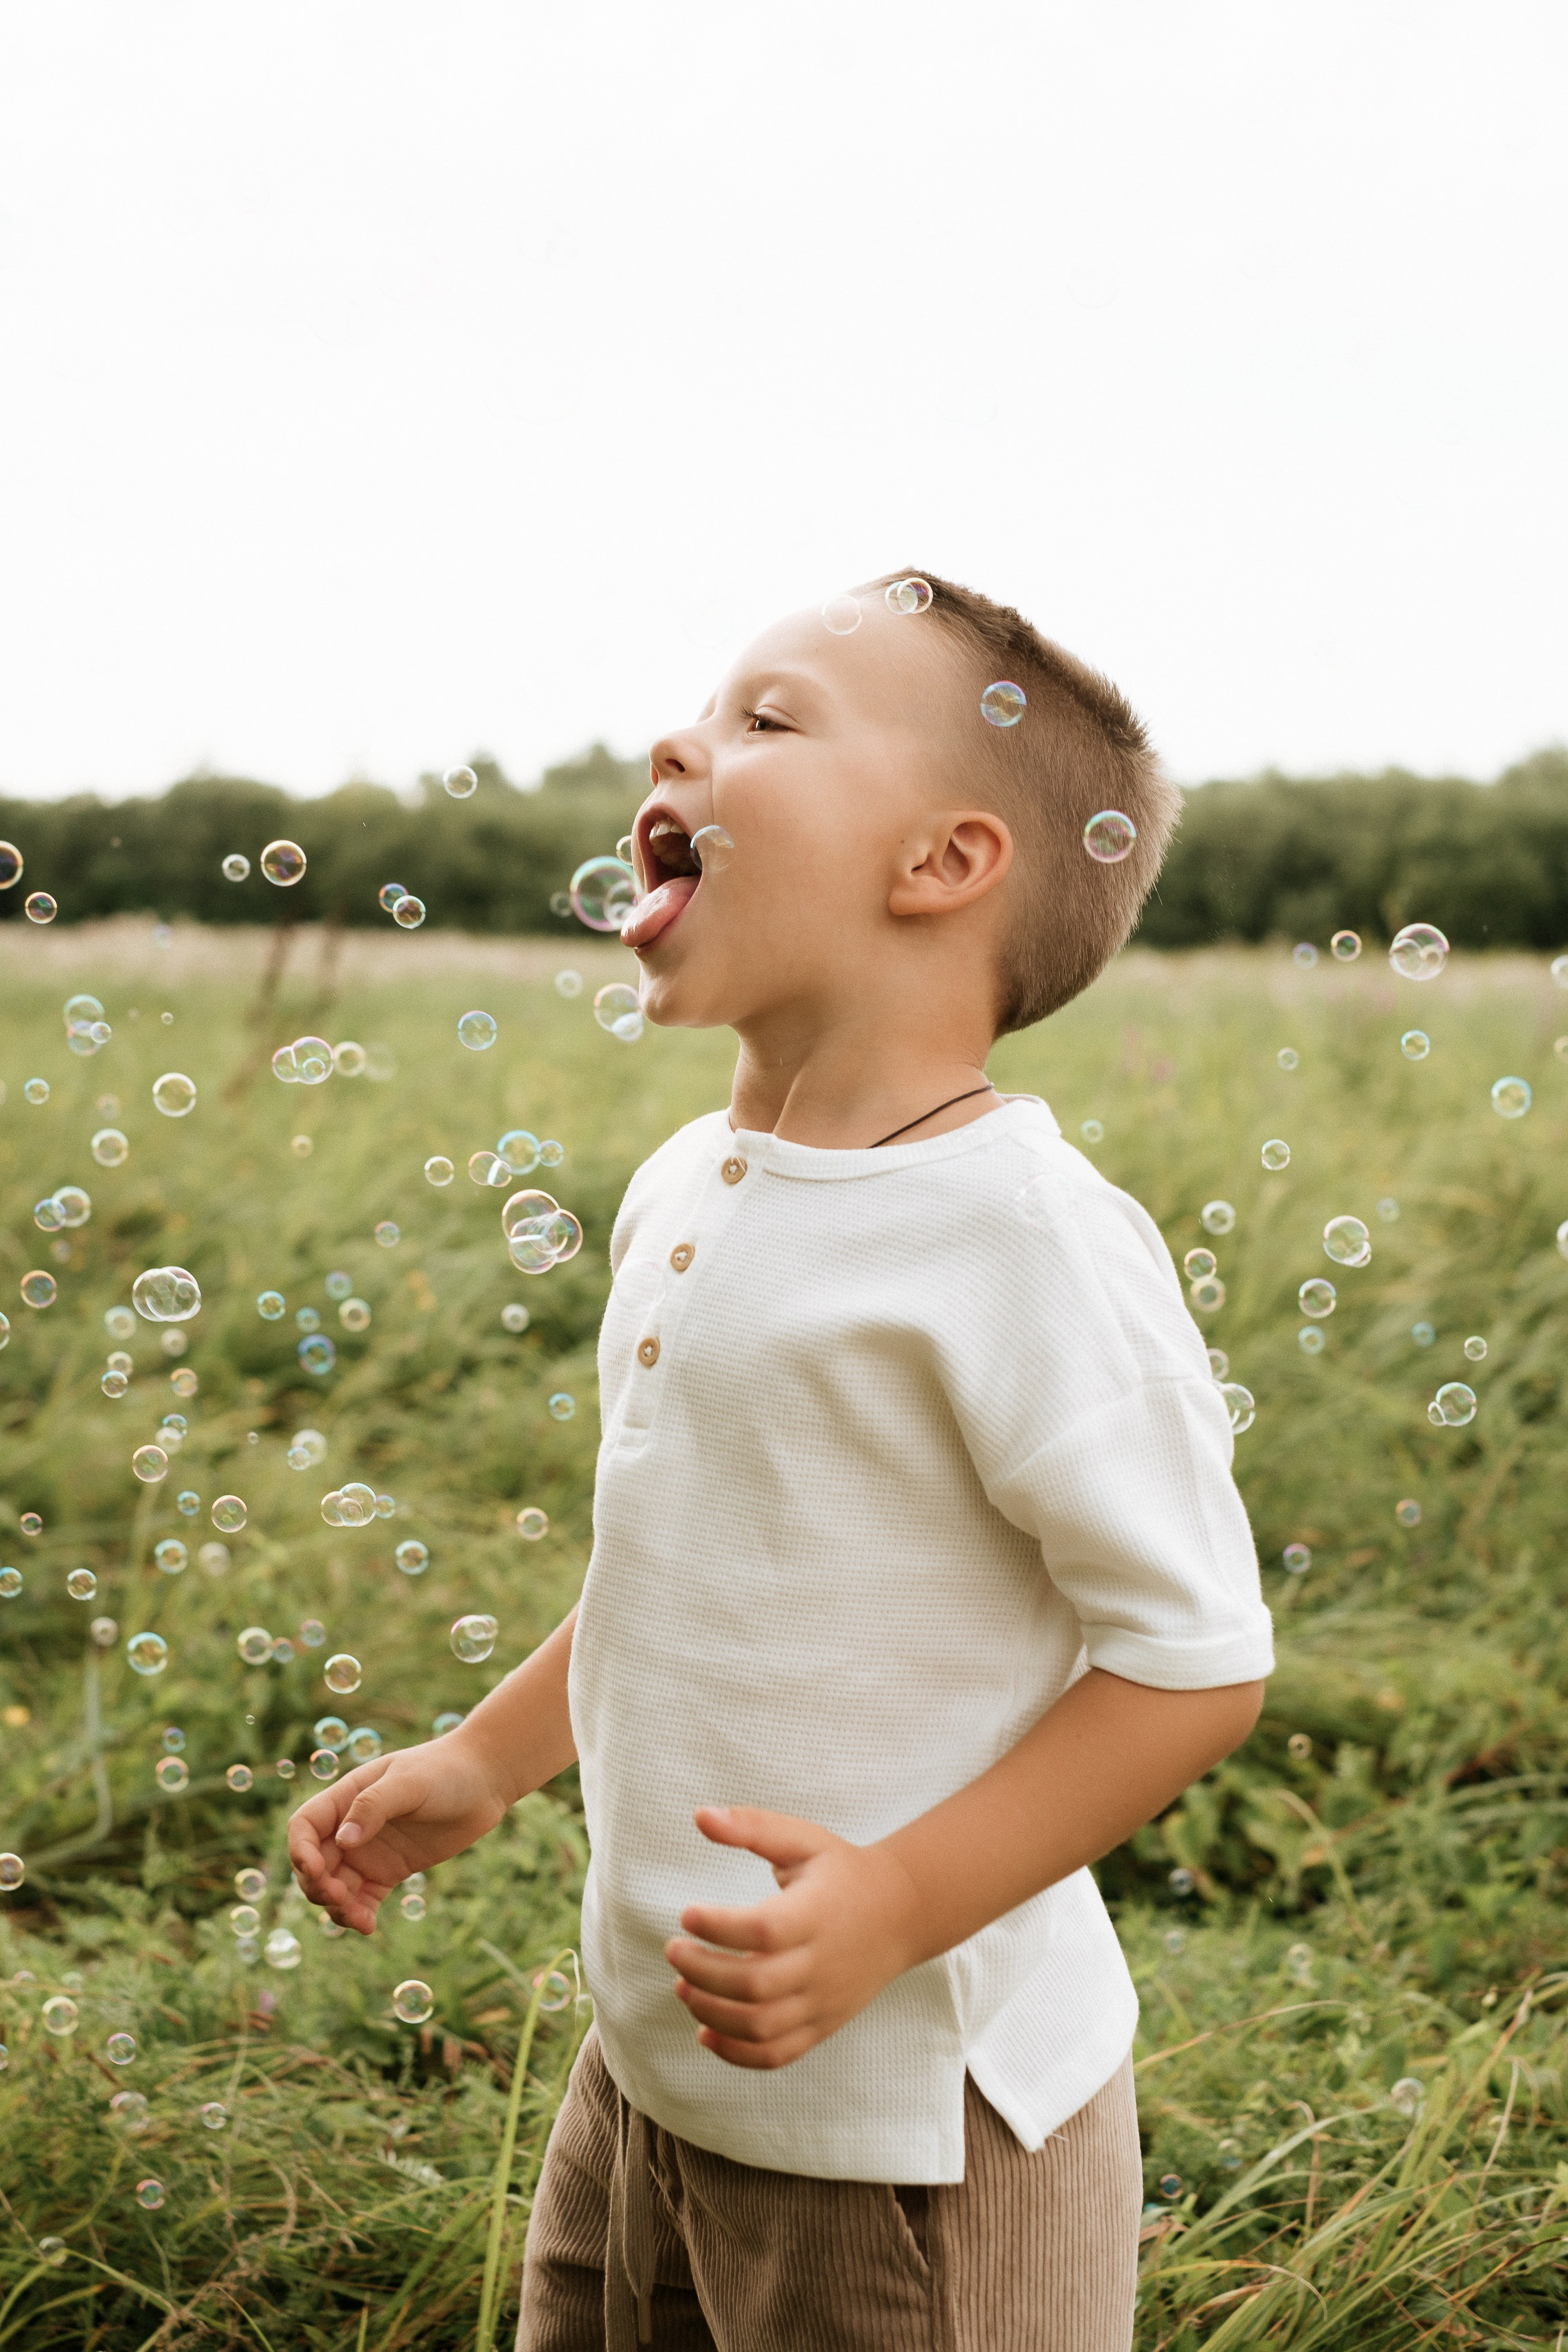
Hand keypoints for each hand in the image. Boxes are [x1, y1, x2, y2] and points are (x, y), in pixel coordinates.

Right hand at [287, 1736, 509, 1934]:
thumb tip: (344, 1841)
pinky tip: (368, 1926)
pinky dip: (359, 1915)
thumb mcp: (409, 1781)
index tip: (316, 1870)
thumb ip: (374, 1806)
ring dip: (337, 1907)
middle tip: (340, 1897)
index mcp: (346, 1797)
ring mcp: (369, 1852)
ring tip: (359, 1919)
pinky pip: (363, 1899)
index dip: (300, 1850)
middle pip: (315, 1863)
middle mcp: (351, 1827)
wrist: (483, 1782)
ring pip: (336, 1887)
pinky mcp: (390, 1872)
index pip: (305, 1826)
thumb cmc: (444, 1770)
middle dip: (318, 1885)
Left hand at [663, 1806, 920, 2069]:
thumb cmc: (842, 1872)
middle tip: (673, 1951)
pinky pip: (777, 2054)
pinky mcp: (823, 2025)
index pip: (762, 1930)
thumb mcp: (803, 1840)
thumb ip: (752, 1827)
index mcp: (816, 1914)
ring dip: (711, 2013)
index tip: (686, 1914)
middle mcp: (821, 1964)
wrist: (901, 1913)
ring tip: (683, 1988)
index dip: (718, 1926)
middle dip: (702, 1972)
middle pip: (755, 1985)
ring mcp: (823, 2001)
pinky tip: (704, 2033)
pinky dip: (736, 2054)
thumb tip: (699, 1815)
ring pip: (761, 2027)